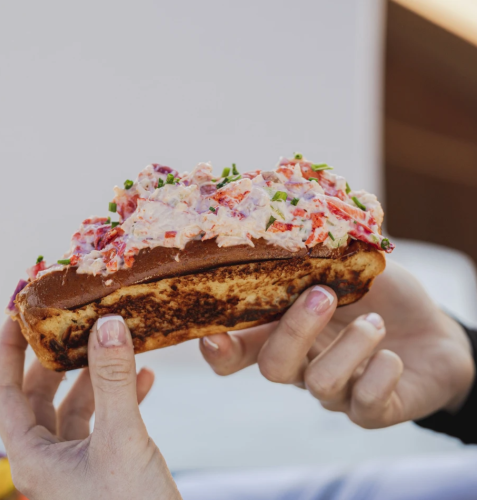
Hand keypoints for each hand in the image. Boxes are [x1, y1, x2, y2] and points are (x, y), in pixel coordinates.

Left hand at [0, 316, 180, 499]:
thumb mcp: (122, 439)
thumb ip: (113, 380)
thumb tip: (108, 324)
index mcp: (33, 457)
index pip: (3, 392)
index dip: (7, 350)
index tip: (18, 314)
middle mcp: (49, 458)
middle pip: (41, 393)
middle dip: (59, 356)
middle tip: (76, 321)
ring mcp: (78, 461)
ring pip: (78, 404)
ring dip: (97, 373)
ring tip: (119, 343)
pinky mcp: (106, 463)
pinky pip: (107, 418)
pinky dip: (123, 394)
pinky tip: (146, 379)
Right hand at [200, 261, 474, 428]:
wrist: (434, 330)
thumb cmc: (386, 295)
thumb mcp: (354, 267)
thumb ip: (323, 256)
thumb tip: (297, 228)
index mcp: (288, 330)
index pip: (240, 348)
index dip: (219, 350)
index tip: (212, 335)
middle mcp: (303, 364)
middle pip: (272, 367)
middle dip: (294, 331)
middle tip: (323, 295)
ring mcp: (335, 391)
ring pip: (320, 385)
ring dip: (350, 348)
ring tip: (377, 323)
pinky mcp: (370, 410)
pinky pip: (364, 405)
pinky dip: (380, 375)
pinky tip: (392, 357)